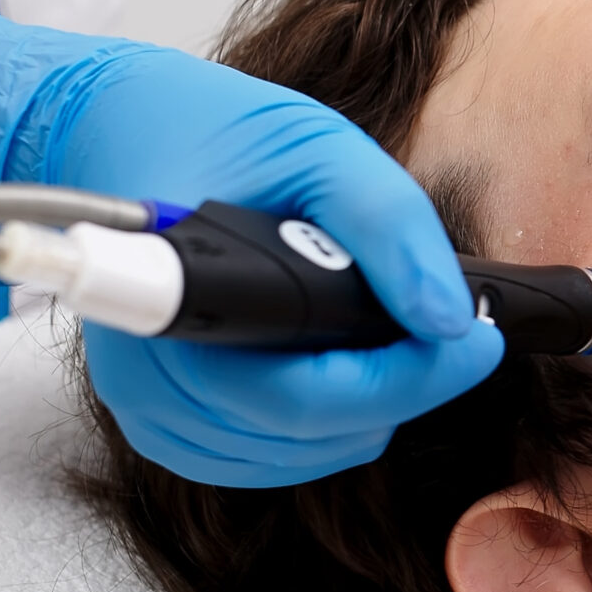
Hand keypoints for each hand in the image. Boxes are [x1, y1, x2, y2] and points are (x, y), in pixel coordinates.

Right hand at [0, 13, 505, 486]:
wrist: (111, 135)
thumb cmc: (211, 133)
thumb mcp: (320, 146)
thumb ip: (388, 225)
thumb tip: (448, 315)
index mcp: (183, 298)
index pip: (308, 394)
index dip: (410, 379)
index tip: (479, 338)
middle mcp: (152, 373)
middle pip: (313, 434)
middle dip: (403, 385)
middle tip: (448, 326)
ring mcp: (152, 408)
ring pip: (298, 456)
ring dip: (365, 406)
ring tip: (385, 330)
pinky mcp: (161, 424)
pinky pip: (265, 457)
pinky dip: (322, 423)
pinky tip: (337, 361)